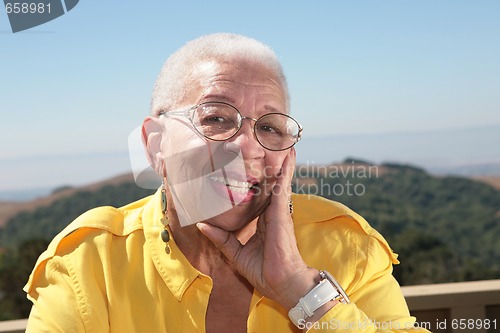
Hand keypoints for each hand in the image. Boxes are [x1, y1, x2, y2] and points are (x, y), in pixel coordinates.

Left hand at [197, 148, 318, 308]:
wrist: (282, 283)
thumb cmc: (263, 271)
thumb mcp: (235, 254)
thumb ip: (221, 238)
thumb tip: (202, 226)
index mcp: (264, 222)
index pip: (260, 197)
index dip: (258, 183)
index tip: (252, 169)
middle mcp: (272, 213)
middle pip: (271, 185)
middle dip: (271, 167)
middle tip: (269, 146)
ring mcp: (278, 210)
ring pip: (279, 181)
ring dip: (281, 162)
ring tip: (282, 143)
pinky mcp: (281, 211)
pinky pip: (283, 185)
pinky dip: (286, 169)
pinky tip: (288, 154)